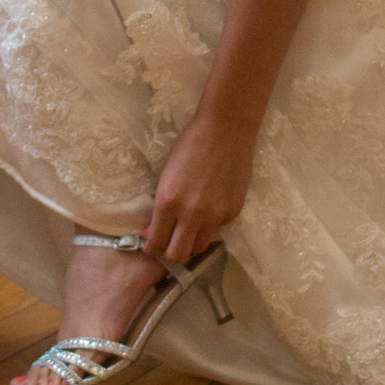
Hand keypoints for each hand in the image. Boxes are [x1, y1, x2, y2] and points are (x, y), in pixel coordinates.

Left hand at [144, 106, 257, 267]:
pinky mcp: (233, 213)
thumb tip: (153, 232)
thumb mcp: (167, 174)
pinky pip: (218, 229)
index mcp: (168, 201)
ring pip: (200, 246)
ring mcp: (215, 215)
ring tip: (189, 228)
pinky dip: (211, 225)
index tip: (151, 245)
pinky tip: (210, 206)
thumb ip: (162, 207)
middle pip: (179, 255)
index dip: (151, 248)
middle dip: (171, 253)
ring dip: (192, 241)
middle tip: (169, 244)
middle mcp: (192, 214)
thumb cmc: (190, 144)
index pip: (156, 242)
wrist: (226, 129)